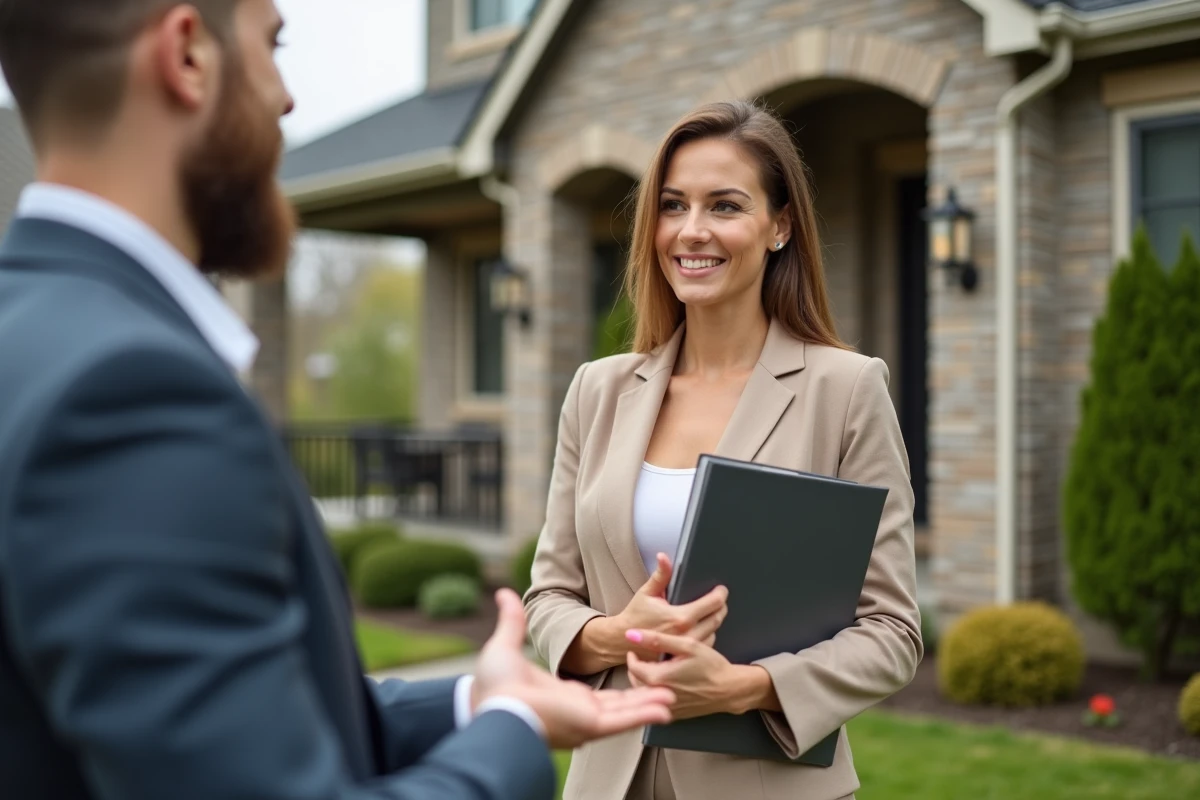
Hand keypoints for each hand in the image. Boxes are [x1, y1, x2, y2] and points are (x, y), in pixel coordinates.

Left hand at [472, 588, 675, 749]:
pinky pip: (623, 721)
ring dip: (649, 704)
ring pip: (626, 712)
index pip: (595, 694)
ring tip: (672, 697)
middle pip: (618, 705)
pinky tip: (665, 711)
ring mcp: (584, 719)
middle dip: (641, 697)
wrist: (491, 705)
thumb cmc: (494, 685)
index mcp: (561, 696)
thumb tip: (503, 594)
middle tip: (665, 688)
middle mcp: (575, 710)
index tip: (633, 672)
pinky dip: (644, 716)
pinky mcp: (589, 724)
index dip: (615, 687)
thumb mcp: (506, 645)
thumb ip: (511, 620)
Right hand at [615, 553, 728, 652]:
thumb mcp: (647, 593)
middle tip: (721, 600)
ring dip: (716, 621)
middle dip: (722, 607)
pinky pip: (705, 645)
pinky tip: (704, 628)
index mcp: (681, 617)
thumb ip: (660, 575)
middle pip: (717, 618)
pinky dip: (708, 635)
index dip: (720, 594)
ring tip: (713, 612)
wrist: (622, 641)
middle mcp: (688, 634)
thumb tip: (663, 557)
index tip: (721, 590)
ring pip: (714, 633)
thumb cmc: (635, 616)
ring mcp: (687, 647)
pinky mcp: (684, 655)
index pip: (713, 604)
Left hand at [623, 628, 744, 719]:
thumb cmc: (711, 666)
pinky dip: (656, 692)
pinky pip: (657, 703)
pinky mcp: (675, 714)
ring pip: (645, 694)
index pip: (632, 667)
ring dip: (644, 681)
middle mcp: (659, 696)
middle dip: (637, 669)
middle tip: (644, 657)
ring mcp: (666, 708)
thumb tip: (631, 634)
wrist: (730, 689)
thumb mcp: (687, 645)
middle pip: (635, 681)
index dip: (633, 656)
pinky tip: (667, 682)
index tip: (636, 649)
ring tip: (654, 668)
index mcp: (658, 678)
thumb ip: (658, 639)